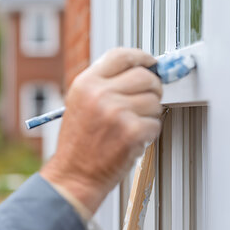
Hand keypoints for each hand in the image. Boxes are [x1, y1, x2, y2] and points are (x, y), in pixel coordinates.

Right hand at [40, 48, 162, 213]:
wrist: (74, 174)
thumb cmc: (79, 143)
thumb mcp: (80, 103)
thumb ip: (104, 84)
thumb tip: (140, 70)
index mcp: (85, 83)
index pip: (121, 55)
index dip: (141, 57)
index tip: (151, 64)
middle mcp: (100, 94)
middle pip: (144, 76)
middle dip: (152, 88)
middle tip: (145, 101)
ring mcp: (116, 112)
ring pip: (154, 100)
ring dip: (149, 114)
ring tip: (130, 125)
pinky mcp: (131, 131)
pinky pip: (155, 123)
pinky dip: (149, 133)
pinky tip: (132, 139)